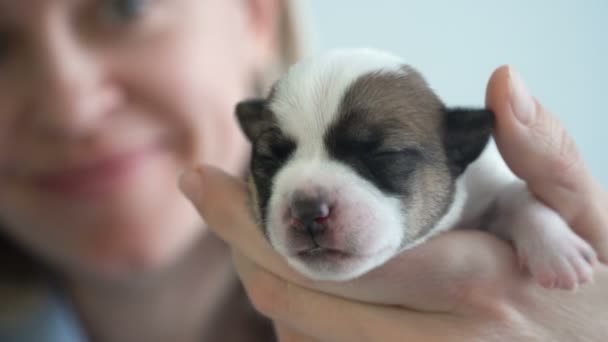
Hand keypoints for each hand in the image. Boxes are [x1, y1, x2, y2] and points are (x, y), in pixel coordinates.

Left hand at [179, 65, 607, 341]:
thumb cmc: (603, 297)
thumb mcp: (594, 221)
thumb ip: (548, 156)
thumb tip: (503, 84)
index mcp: (469, 282)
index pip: (330, 251)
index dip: (252, 217)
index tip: (206, 180)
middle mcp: (433, 341)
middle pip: (296, 297)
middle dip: (239, 243)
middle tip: (207, 195)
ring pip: (302, 336)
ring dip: (264, 280)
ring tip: (245, 232)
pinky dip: (298, 323)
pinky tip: (296, 287)